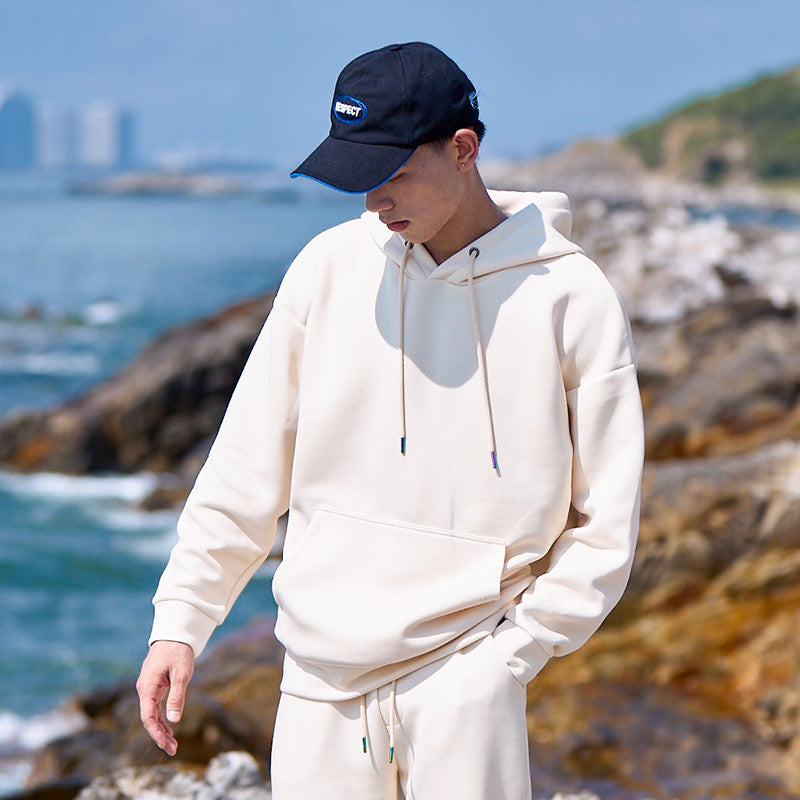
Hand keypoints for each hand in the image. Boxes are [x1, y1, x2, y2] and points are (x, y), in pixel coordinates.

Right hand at [136, 640, 194, 755]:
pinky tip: (170, 730)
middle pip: (149, 719)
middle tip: (172, 750)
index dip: (156, 733)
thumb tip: (173, 720)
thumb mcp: (181, 673)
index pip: (148, 716)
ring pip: (152, 715)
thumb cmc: (178, 652)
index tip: (166, 744)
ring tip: (173, 746)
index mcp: (147, 687)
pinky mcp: (154, 687)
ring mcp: (148, 688)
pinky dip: (162, 719)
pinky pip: (155, 707)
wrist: (174, 635)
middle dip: (159, 736)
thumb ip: (177, 696)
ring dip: (161, 730)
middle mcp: (144, 690)